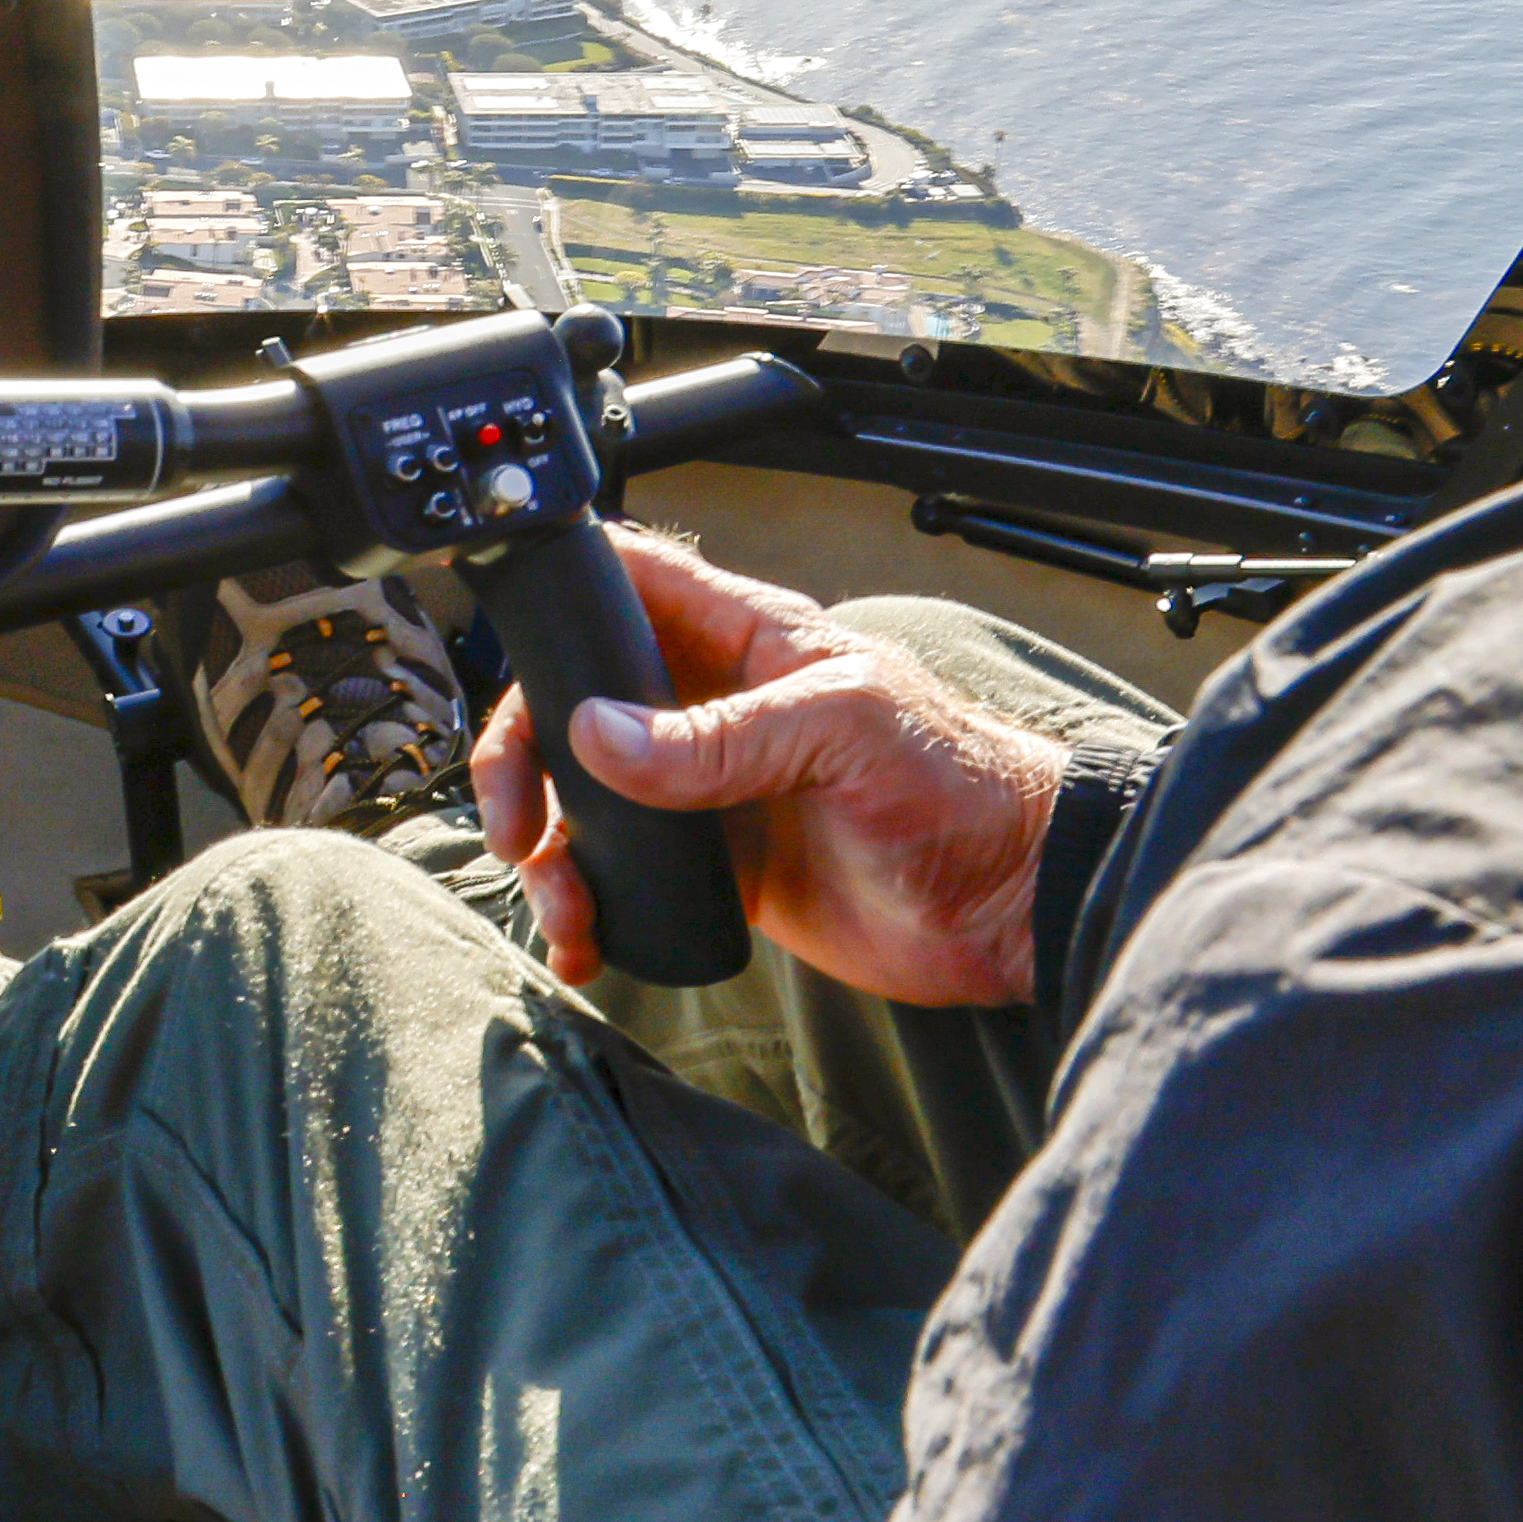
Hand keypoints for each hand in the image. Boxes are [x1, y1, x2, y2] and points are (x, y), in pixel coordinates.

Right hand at [471, 524, 1058, 1006]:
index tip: (511, 645)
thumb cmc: (963, 786)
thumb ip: (718, 737)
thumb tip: (598, 736)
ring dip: (551, 850)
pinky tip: (586, 939)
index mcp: (745, 639)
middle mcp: (714, 706)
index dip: (563, 595)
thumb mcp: (840, 731)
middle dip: (523, 760)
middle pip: (575, 704)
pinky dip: (590, 908)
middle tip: (515, 824)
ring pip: (587, 799)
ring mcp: (711, 790)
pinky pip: (627, 877)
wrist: (1012, 904)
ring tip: (565, 903)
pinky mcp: (720, 868)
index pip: (630, 582)